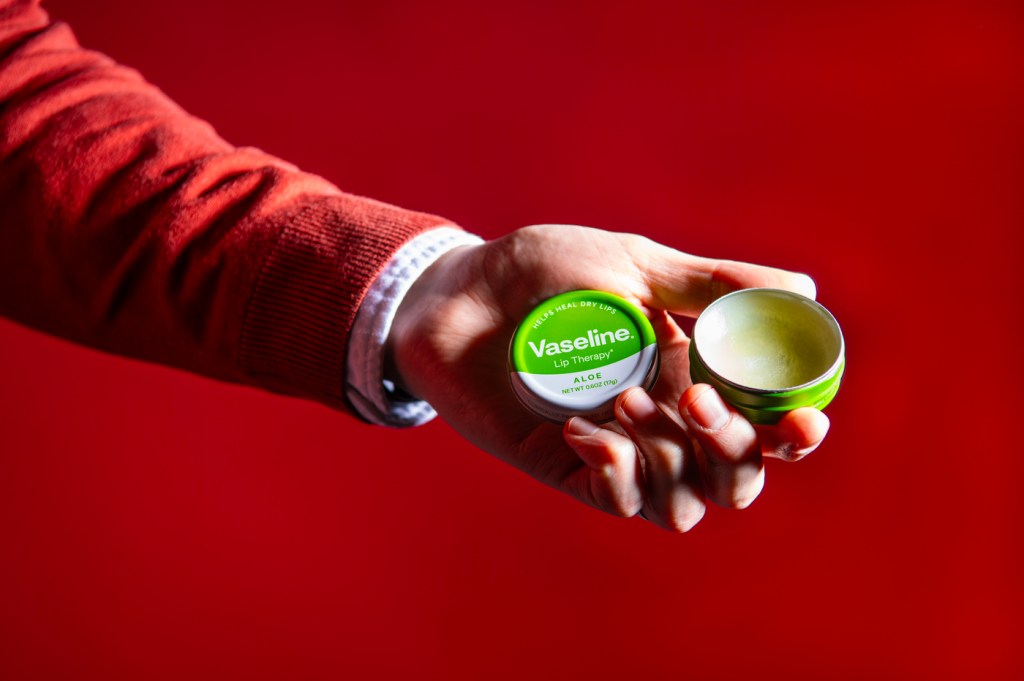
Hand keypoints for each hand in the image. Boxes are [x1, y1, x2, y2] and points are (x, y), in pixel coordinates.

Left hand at [388, 224, 829, 531]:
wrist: (460, 291)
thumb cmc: (544, 271)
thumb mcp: (633, 264)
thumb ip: (712, 284)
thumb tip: (805, 289)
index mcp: (694, 375)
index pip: (765, 428)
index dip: (794, 438)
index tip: (805, 421)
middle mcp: (664, 423)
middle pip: (734, 481)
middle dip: (732, 451)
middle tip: (695, 400)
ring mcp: (617, 451)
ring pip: (681, 504)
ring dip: (669, 459)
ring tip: (623, 399)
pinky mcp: (568, 468)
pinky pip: (617, 503)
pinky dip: (614, 472)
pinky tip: (582, 428)